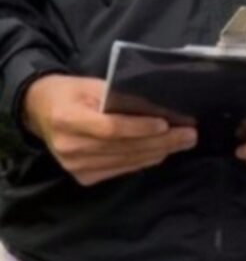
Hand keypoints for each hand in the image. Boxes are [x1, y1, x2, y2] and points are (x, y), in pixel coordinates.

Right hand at [23, 75, 197, 186]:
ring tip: (183, 142)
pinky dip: (143, 161)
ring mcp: (74, 166)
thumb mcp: (92, 84)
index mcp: (68, 119)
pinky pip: (119, 170)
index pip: (110, 128)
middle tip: (189, 134)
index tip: (166, 124)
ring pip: (125, 161)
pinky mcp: (82, 177)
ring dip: (158, 152)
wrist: (41, 111)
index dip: (139, 128)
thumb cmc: (72, 92)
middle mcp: (70, 147)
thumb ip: (120, 95)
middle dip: (161, 142)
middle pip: (123, 147)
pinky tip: (161, 153)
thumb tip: (156, 105)